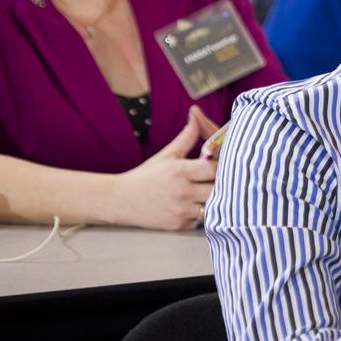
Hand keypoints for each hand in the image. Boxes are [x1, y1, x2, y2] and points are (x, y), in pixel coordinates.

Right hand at [116, 107, 219, 229]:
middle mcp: (182, 191)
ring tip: (206, 193)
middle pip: (217, 189)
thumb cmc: (146, 175)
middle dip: (220, 184)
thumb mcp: (167, 154)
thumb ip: (186, 137)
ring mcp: (181, 210)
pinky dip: (200, 214)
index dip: (218, 167)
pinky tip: (193, 207)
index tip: (216, 167)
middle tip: (217, 181)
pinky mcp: (178, 225)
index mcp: (180, 171)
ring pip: (212, 206)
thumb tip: (196, 115)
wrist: (121, 200)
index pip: (214, 169)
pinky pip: (200, 220)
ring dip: (212, 200)